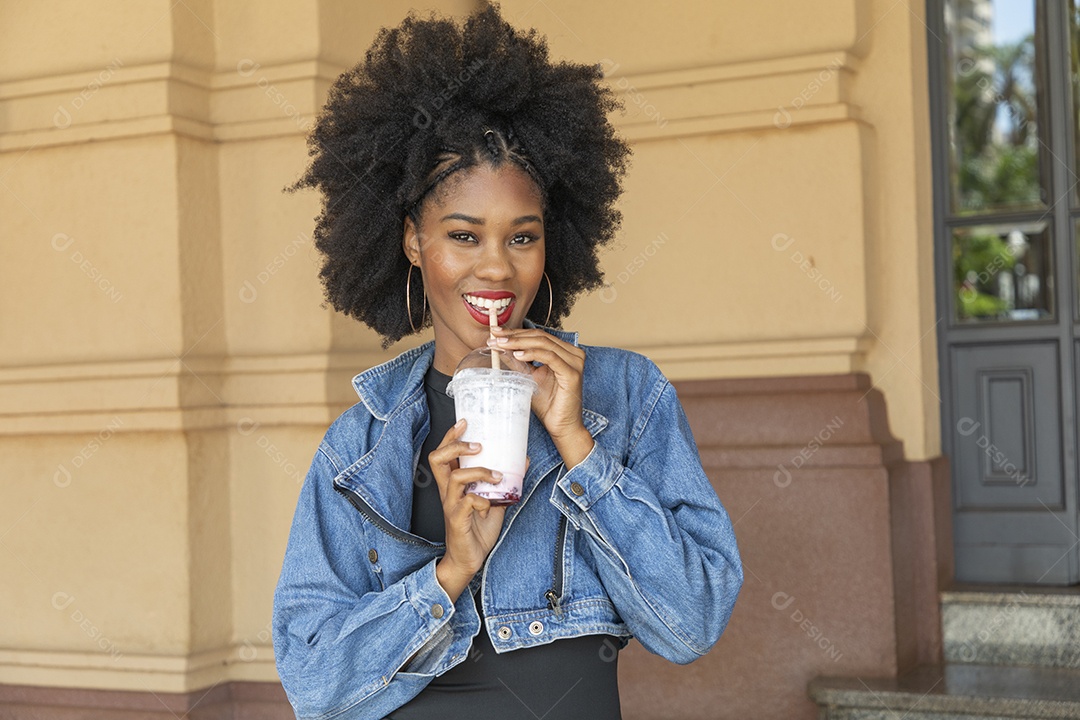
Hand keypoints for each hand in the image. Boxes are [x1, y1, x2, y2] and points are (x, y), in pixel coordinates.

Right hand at [428, 419, 506, 600]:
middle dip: (456, 445)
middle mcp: (448, 492)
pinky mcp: (457, 520)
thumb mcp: (494, 502)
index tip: (465, 422)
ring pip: (456, 477)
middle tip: (478, 444)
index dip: (451, 436)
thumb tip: (523, 463)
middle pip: (437, 459)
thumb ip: (505, 484)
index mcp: (453, 485)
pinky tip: (490, 505)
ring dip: (478, 472)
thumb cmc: (477, 530)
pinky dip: (482, 500)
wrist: (468, 560)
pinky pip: (467, 503)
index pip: (443, 454)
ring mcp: (451, 506)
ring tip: (496, 475)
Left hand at [488, 327, 593, 467]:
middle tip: (495, 336)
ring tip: (501, 344)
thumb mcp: (529, 377)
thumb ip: (518, 362)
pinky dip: (532, 353)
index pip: (538, 336)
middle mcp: (572, 353)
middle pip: (540, 336)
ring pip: (544, 343)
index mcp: (564, 352)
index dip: (516, 332)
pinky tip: (517, 355)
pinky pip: (550, 357)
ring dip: (520, 343)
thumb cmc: (548, 404)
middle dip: (515, 336)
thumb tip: (499, 347)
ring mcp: (574, 362)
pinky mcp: (572, 373)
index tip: (496, 332)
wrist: (561, 426)